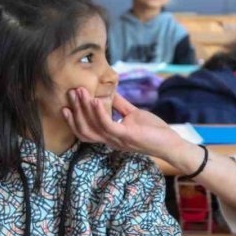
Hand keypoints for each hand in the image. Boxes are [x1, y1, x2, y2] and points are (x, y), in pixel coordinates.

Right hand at [63, 87, 186, 161]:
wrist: (170, 143)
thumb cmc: (154, 130)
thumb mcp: (133, 114)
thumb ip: (120, 105)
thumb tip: (109, 91)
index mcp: (110, 136)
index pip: (86, 132)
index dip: (74, 121)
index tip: (65, 105)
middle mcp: (111, 141)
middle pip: (85, 129)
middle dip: (76, 111)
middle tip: (71, 93)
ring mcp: (117, 140)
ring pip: (93, 127)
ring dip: (85, 108)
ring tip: (81, 92)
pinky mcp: (126, 136)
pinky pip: (108, 125)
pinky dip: (100, 113)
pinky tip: (96, 100)